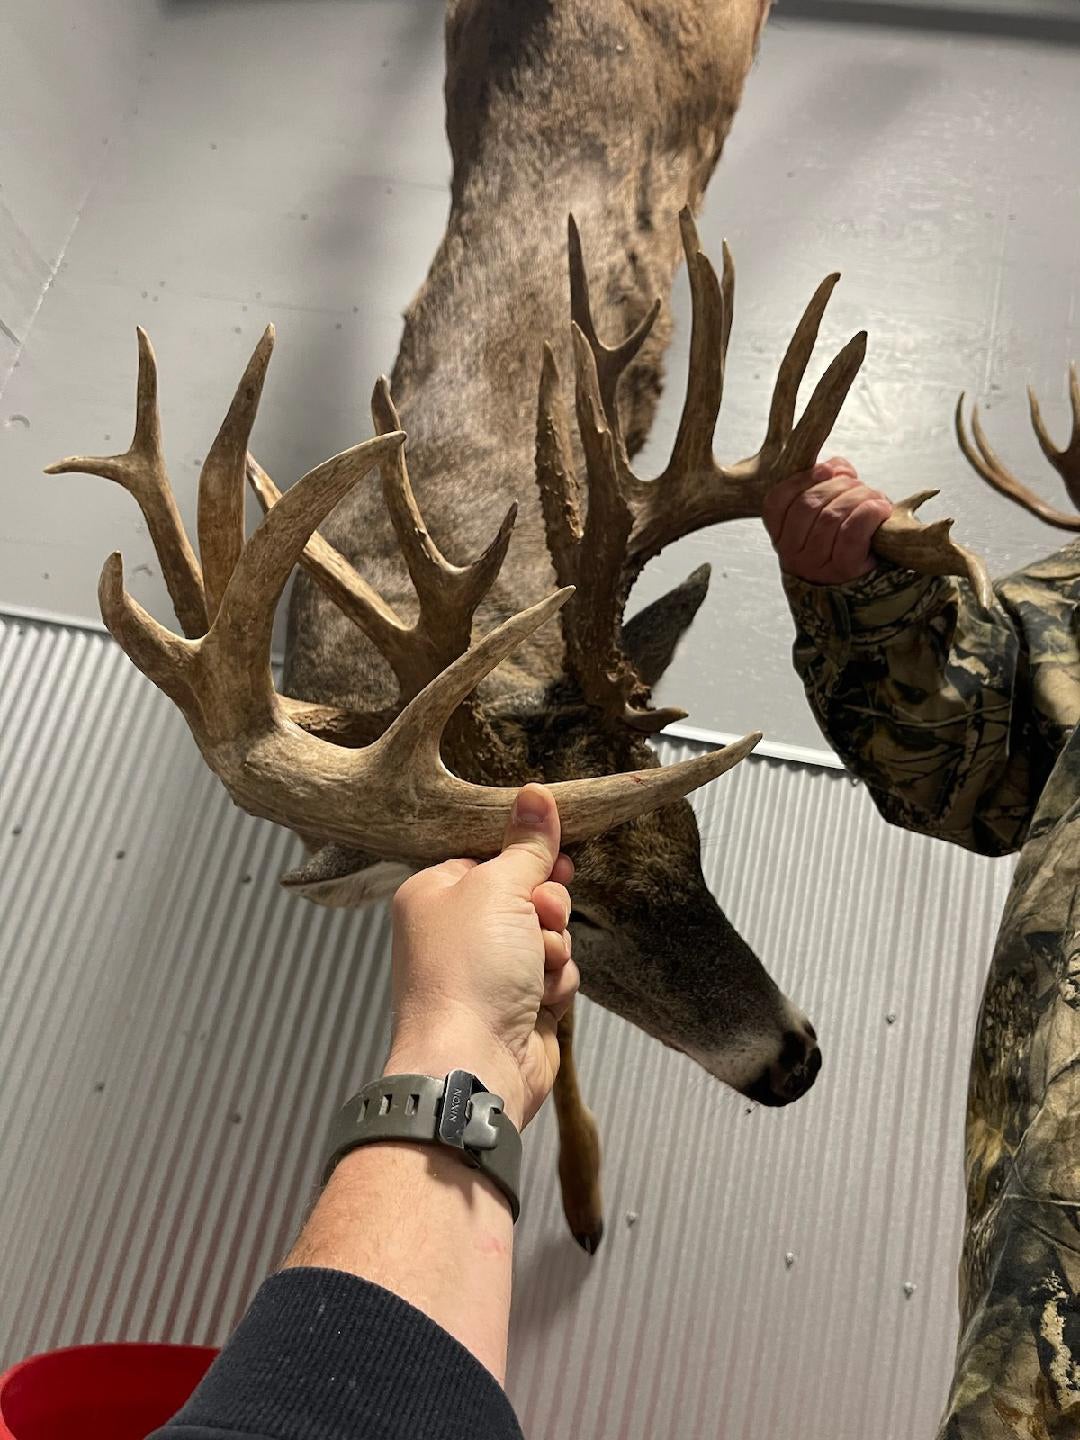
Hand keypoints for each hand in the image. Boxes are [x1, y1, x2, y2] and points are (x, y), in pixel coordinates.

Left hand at [386, 783, 578, 1128]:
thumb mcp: (499, 888)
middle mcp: (458, 930)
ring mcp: (488, 970)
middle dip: (546, 908)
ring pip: (550, 935)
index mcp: (435, 892)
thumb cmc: (470, 969)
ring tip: (535, 969)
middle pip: (528, 894)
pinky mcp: (518, 1004)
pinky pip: (557, 974)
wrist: (474, 1062)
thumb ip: (526, 844)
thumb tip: (537, 792)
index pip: (492, 856)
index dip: (527, 859)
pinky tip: (540, 1000)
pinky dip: (556, 985)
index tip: (553, 860)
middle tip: (538, 918)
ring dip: (554, 950)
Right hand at [763, 456, 892, 583]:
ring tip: (874, 498)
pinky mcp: (844, 569)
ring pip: (832, 515)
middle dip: (839, 485)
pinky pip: (852, 532)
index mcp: (781, 537)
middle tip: (859, 485)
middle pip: (809, 504)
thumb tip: (835, 468)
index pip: (777, 502)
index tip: (826, 470)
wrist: (867, 586)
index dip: (801, 479)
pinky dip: (869, 512)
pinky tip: (880, 509)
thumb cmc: (844, 544)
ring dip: (860, 497)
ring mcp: (816, 564)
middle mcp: (792, 554)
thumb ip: (824, 485)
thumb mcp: (824, 515)